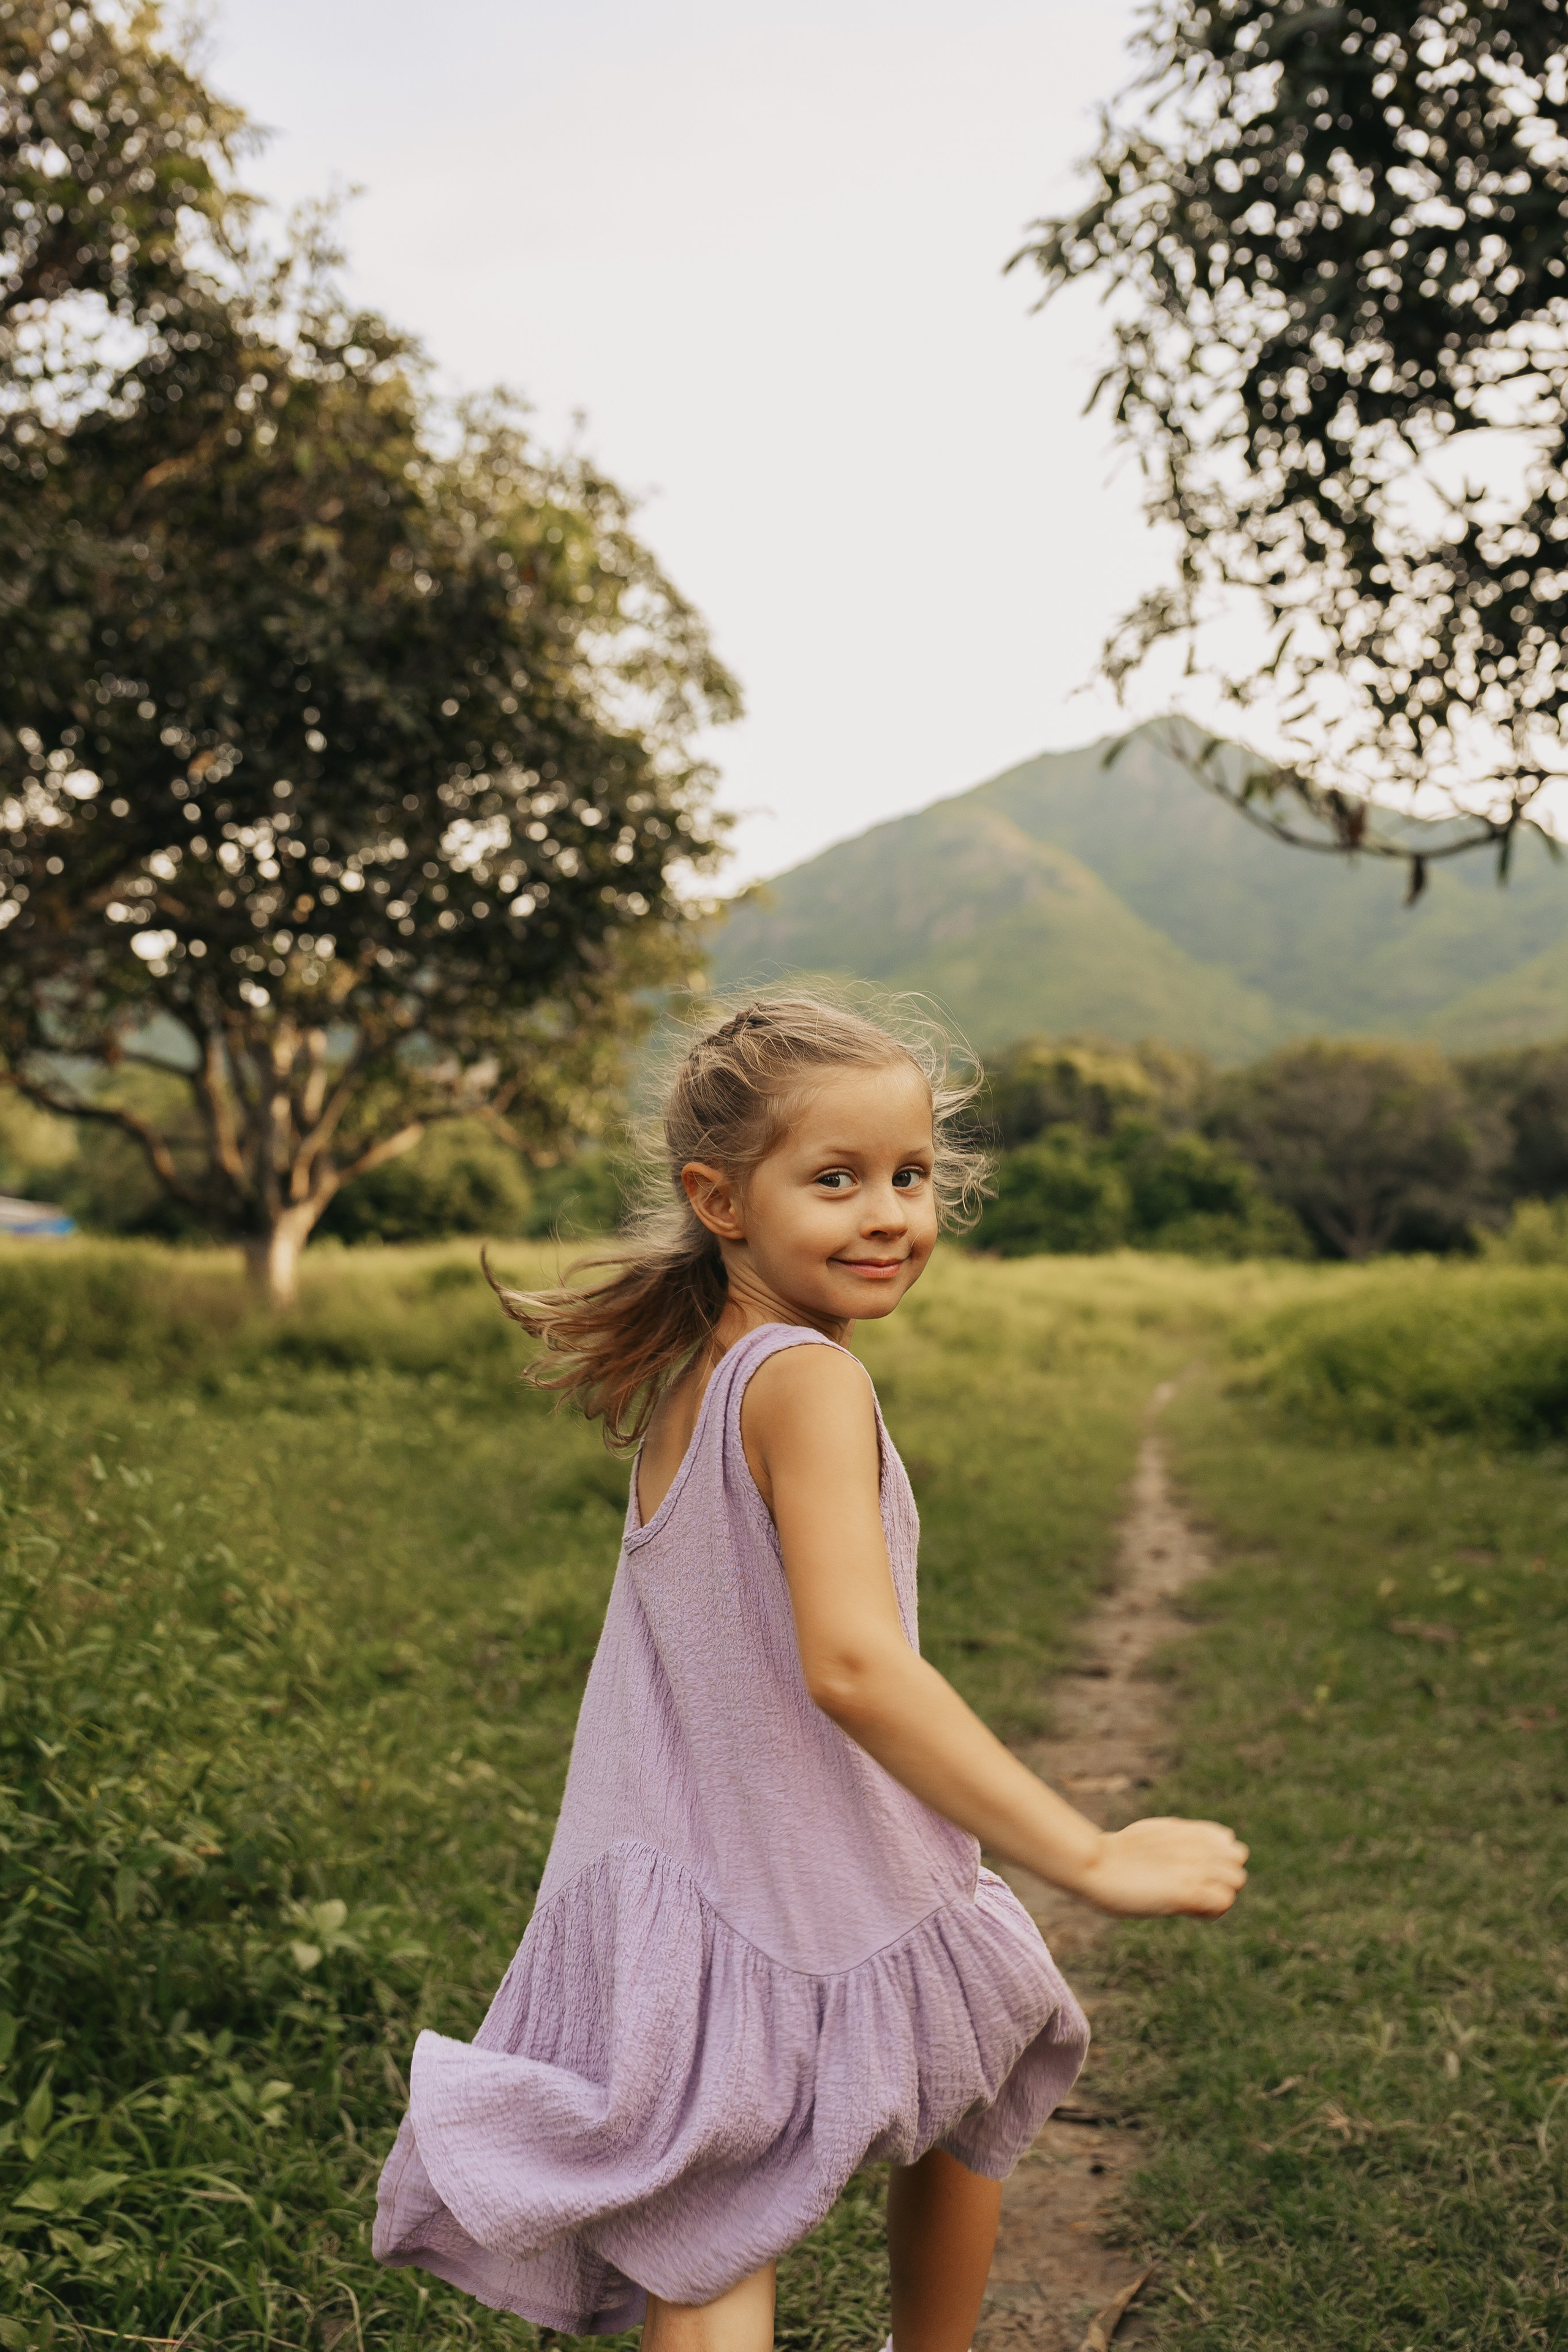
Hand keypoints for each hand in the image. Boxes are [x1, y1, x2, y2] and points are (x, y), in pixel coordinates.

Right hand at [1073, 1816, 1248, 1918]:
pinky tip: (1188, 1912)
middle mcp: (1197, 1846)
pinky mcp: (1188, 1891)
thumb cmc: (1115, 1854)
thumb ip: (1175, 1841)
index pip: (1228, 1841)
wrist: (1095, 1864)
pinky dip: (1212, 1911)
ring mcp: (1195, 1868)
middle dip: (1224, 1876)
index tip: (1194, 1872)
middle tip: (1196, 1889)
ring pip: (1237, 1880)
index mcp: (1188, 1831)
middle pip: (1238, 1859)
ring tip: (1194, 1902)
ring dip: (1221, 1893)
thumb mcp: (1151, 1836)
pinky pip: (1224, 1902)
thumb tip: (1181, 1850)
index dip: (1216, 1860)